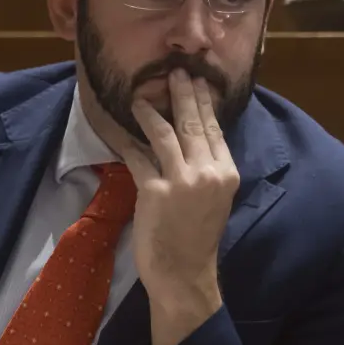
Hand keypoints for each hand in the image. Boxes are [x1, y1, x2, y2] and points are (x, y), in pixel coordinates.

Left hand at [111, 68, 240, 344]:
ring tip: (139, 97)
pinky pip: (136, 156)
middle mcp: (208, 172)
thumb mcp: (216, 198)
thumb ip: (208, 168)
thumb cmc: (197, 237)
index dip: (204, 102)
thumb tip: (194, 138)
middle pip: (192, 123)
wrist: (185, 272)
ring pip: (164, 133)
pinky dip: (124, 140)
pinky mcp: (155, 190)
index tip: (198, 81)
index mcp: (227, 172)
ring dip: (149, 111)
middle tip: (174, 72)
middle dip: (182, 93)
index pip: (215, 128)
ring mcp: (181, 180)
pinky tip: (116, 128)